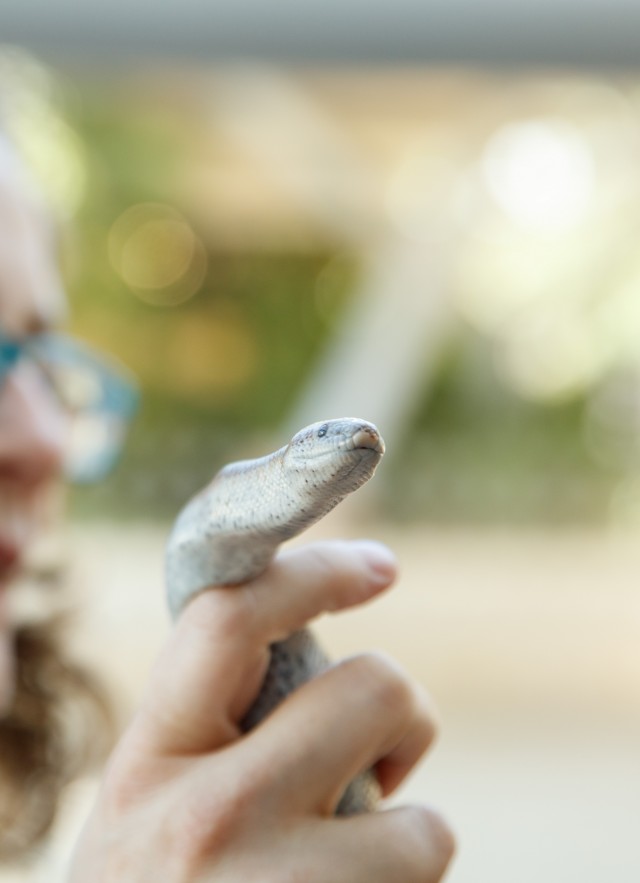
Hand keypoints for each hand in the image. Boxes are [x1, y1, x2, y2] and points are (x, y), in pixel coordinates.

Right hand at [69, 540, 453, 881]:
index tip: (380, 567)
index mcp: (149, 763)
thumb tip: (308, 640)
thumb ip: (210, 731)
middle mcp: (207, 823)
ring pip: (424, 827)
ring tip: (349, 872)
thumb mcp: (146, 806)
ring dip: (406, 843)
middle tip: (382, 758)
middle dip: (404, 714)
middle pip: (374, 690)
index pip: (231, 621)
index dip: (314, 573)